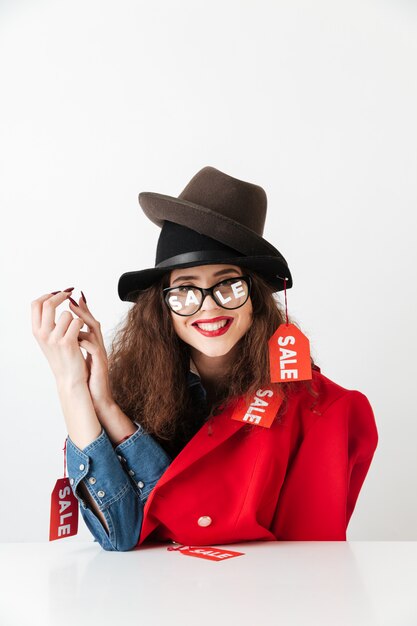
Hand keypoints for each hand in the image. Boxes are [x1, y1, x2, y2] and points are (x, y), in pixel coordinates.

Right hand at [31, 290, 88, 388]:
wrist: (71, 378)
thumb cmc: (64, 356)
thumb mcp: (51, 337)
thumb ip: (50, 319)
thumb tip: (56, 295)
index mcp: (36, 331)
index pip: (35, 304)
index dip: (48, 295)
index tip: (59, 292)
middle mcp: (42, 334)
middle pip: (48, 304)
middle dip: (61, 296)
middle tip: (70, 293)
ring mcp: (54, 338)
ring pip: (67, 313)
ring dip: (75, 318)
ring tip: (76, 330)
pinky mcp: (68, 342)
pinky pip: (77, 322)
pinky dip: (82, 324)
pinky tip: (82, 334)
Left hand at [67, 292, 114, 415]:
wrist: (96, 398)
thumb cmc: (88, 379)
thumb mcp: (81, 358)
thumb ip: (78, 344)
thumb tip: (69, 332)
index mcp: (93, 345)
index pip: (87, 323)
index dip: (81, 310)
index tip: (72, 298)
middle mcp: (98, 346)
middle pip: (93, 323)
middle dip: (83, 311)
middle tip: (72, 300)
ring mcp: (101, 354)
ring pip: (95, 333)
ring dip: (83, 323)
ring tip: (72, 315)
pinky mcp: (101, 364)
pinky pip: (94, 349)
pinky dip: (85, 342)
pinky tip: (76, 339)